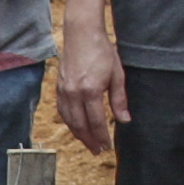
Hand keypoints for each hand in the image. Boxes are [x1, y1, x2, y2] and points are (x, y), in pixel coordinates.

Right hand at [53, 30, 124, 156]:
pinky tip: (76, 126)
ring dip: (78, 134)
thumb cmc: (102, 51)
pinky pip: (62, 110)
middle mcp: (74, 93)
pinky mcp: (59, 87)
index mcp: (90, 91)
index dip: (102, 137)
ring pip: (69, 120)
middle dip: (89, 140)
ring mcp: (64, 90)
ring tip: (87, 143)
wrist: (81, 34)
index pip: (96, 122)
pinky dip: (69, 122)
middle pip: (80, 125)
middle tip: (97, 151)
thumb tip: (124, 120)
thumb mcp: (117, 75)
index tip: (107, 147)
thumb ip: (119, 100)